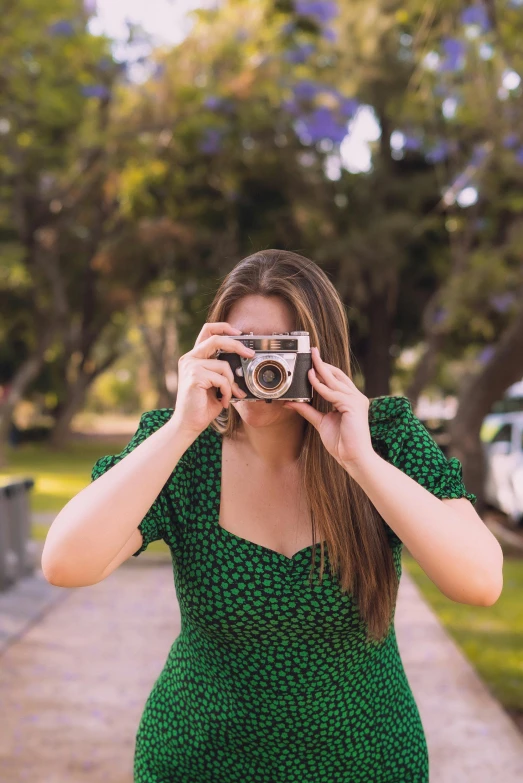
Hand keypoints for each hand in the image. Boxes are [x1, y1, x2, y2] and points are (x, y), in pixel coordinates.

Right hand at [170, 322, 254, 436]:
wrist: (189, 424)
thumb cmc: (202, 405)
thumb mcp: (216, 384)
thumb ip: (224, 371)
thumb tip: (244, 362)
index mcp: (194, 357)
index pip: (207, 331)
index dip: (224, 327)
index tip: (239, 333)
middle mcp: (190, 358)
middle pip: (216, 339)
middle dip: (237, 345)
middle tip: (250, 354)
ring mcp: (191, 366)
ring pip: (223, 366)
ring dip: (232, 383)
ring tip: (230, 396)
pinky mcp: (195, 377)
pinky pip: (221, 379)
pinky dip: (227, 392)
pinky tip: (223, 401)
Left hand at [282, 347, 375, 470]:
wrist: (354, 458)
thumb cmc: (342, 443)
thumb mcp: (321, 422)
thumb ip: (308, 411)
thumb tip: (292, 402)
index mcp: (351, 400)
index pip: (338, 379)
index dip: (325, 369)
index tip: (313, 360)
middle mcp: (356, 397)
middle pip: (338, 375)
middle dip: (324, 363)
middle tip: (312, 352)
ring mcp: (356, 400)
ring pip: (335, 381)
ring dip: (321, 370)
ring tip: (310, 362)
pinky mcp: (353, 406)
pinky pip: (333, 393)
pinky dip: (321, 386)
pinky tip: (311, 379)